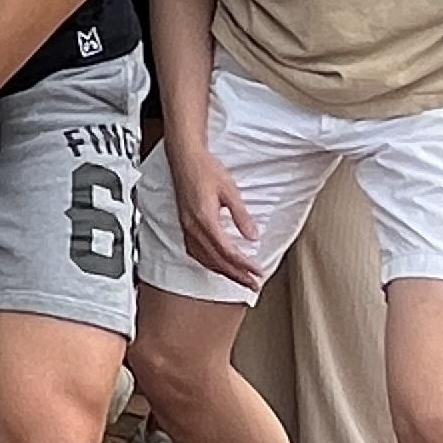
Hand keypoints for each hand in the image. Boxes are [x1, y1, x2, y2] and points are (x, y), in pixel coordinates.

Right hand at [172, 142, 264, 288]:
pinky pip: (196, 253)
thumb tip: (253, 236)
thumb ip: (241, 215)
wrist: (185, 158)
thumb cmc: (205, 169)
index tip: (258, 272)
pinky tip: (217, 265)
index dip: (244, 265)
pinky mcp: (185, 226)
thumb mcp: (230, 190)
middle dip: (237, 275)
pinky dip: (209, 264)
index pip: (227, 251)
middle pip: (217, 261)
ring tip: (240, 279)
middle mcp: (193, 227)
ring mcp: (187, 228)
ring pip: (206, 260)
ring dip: (224, 273)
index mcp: (205, 219)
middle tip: (253, 284)